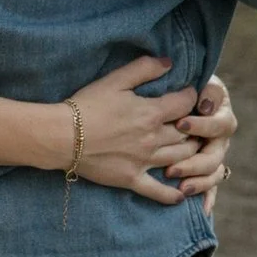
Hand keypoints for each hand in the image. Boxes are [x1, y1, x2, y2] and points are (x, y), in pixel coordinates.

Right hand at [62, 52, 206, 201]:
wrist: (63, 136)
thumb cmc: (87, 105)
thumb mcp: (114, 80)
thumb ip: (144, 68)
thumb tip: (168, 62)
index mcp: (151, 113)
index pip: (185, 104)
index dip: (190, 97)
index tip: (188, 95)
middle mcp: (153, 139)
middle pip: (187, 133)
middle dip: (194, 126)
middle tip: (193, 123)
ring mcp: (144, 161)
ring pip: (180, 159)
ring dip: (190, 152)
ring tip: (190, 147)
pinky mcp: (131, 179)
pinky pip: (158, 191)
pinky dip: (172, 194)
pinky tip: (181, 195)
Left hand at [165, 73, 234, 202]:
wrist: (172, 97)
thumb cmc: (179, 85)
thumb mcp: (190, 78)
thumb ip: (203, 86)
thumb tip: (204, 101)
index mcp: (220, 113)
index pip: (219, 123)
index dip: (203, 125)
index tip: (180, 124)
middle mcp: (220, 136)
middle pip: (216, 154)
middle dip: (195, 163)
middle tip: (172, 169)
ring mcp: (214, 153)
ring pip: (214, 172)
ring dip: (199, 182)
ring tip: (181, 188)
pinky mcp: (205, 167)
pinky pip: (211, 186)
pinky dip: (209, 198)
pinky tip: (202, 210)